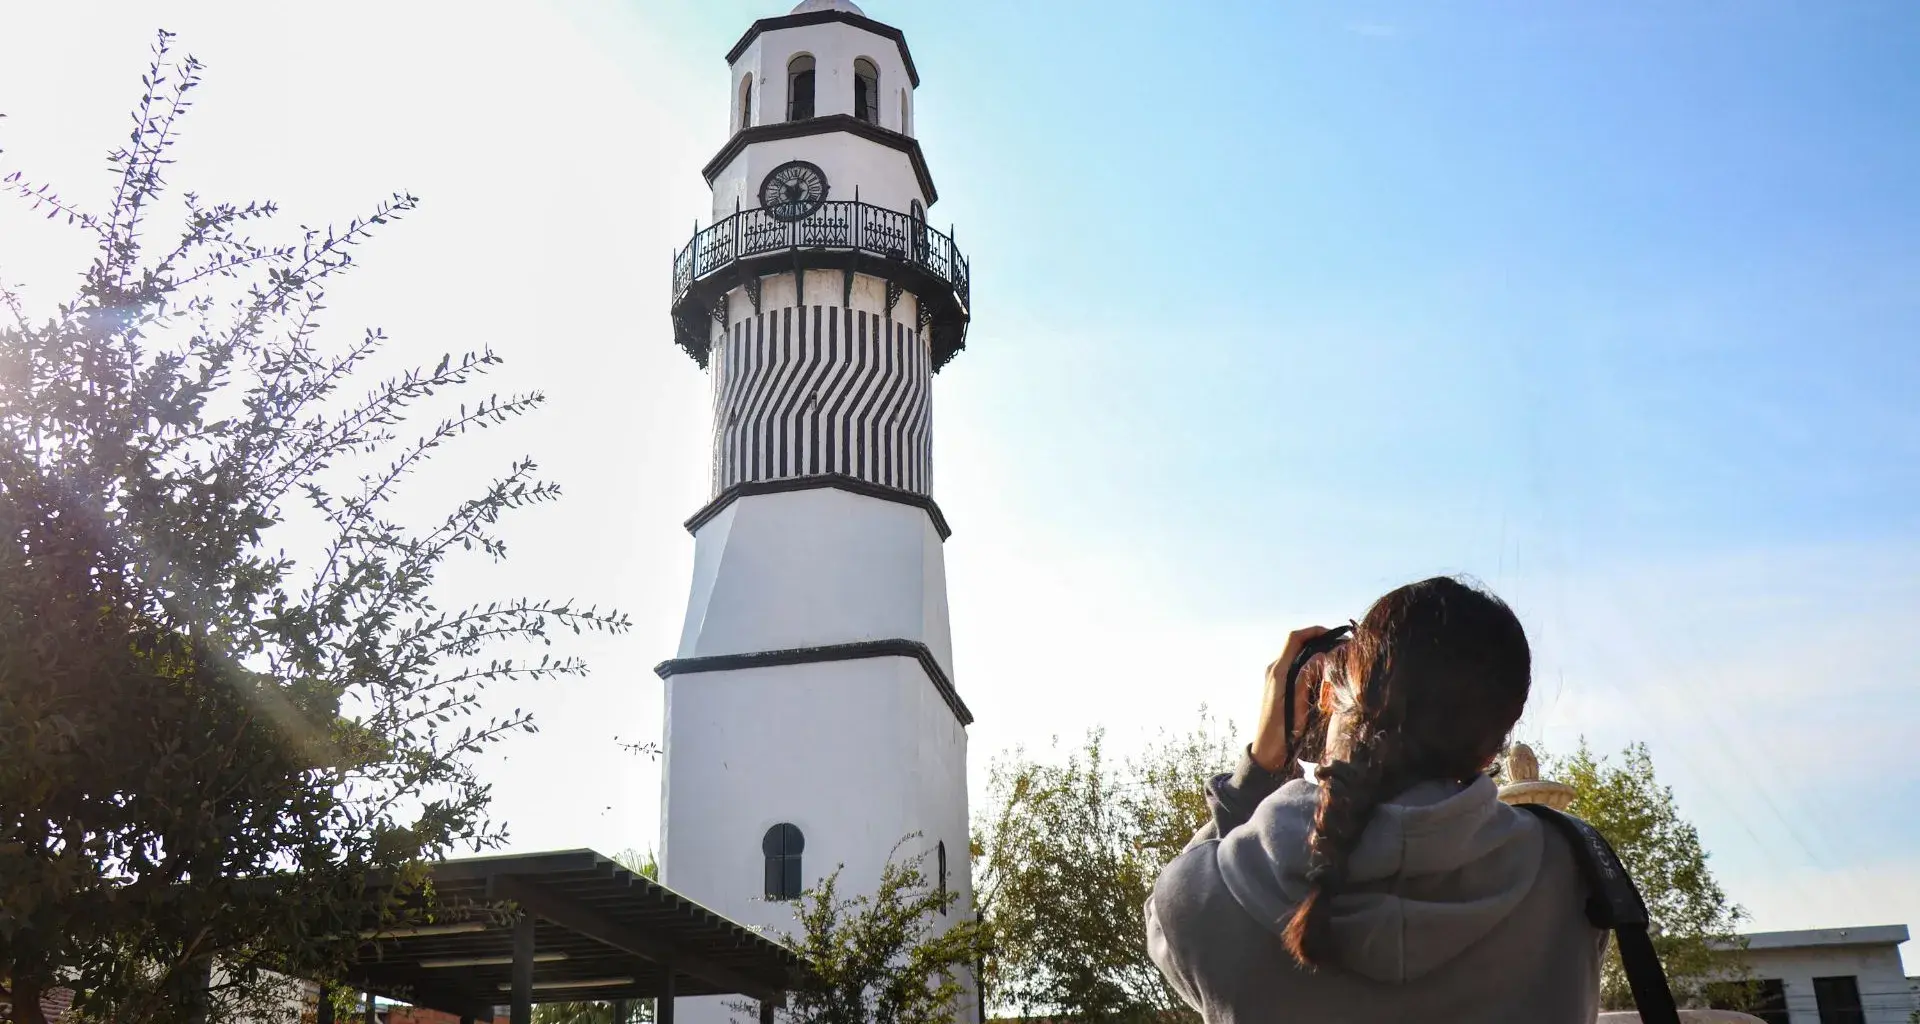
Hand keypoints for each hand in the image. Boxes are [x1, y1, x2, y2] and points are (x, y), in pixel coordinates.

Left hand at [1251, 626, 1332, 772]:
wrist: (1268, 751)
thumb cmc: (1281, 732)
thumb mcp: (1296, 705)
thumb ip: (1306, 679)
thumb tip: (1321, 655)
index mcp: (1277, 671)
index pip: (1294, 639)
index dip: (1314, 631)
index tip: (1333, 633)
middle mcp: (1275, 670)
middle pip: (1298, 645)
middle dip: (1319, 641)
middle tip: (1341, 646)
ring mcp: (1276, 678)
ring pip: (1299, 656)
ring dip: (1317, 653)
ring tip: (1337, 658)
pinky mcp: (1280, 686)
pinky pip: (1297, 668)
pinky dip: (1312, 666)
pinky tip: (1326, 675)